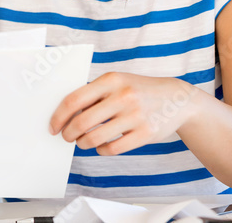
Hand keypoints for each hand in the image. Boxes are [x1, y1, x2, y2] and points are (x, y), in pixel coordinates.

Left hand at [49, 71, 196, 154]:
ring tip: (83, 142)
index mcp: (110, 80)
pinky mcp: (146, 134)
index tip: (53, 127)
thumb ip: (93, 93)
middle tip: (67, 137)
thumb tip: (64, 114)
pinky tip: (101, 146)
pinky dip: (102, 150)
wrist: (178, 99)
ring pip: (96, 138)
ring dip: (83, 143)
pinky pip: (113, 148)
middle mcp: (122, 96)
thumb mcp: (116, 82)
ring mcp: (135, 116)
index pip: (74, 100)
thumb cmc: (137, 90)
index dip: (59, 116)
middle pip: (82, 121)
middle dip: (69, 133)